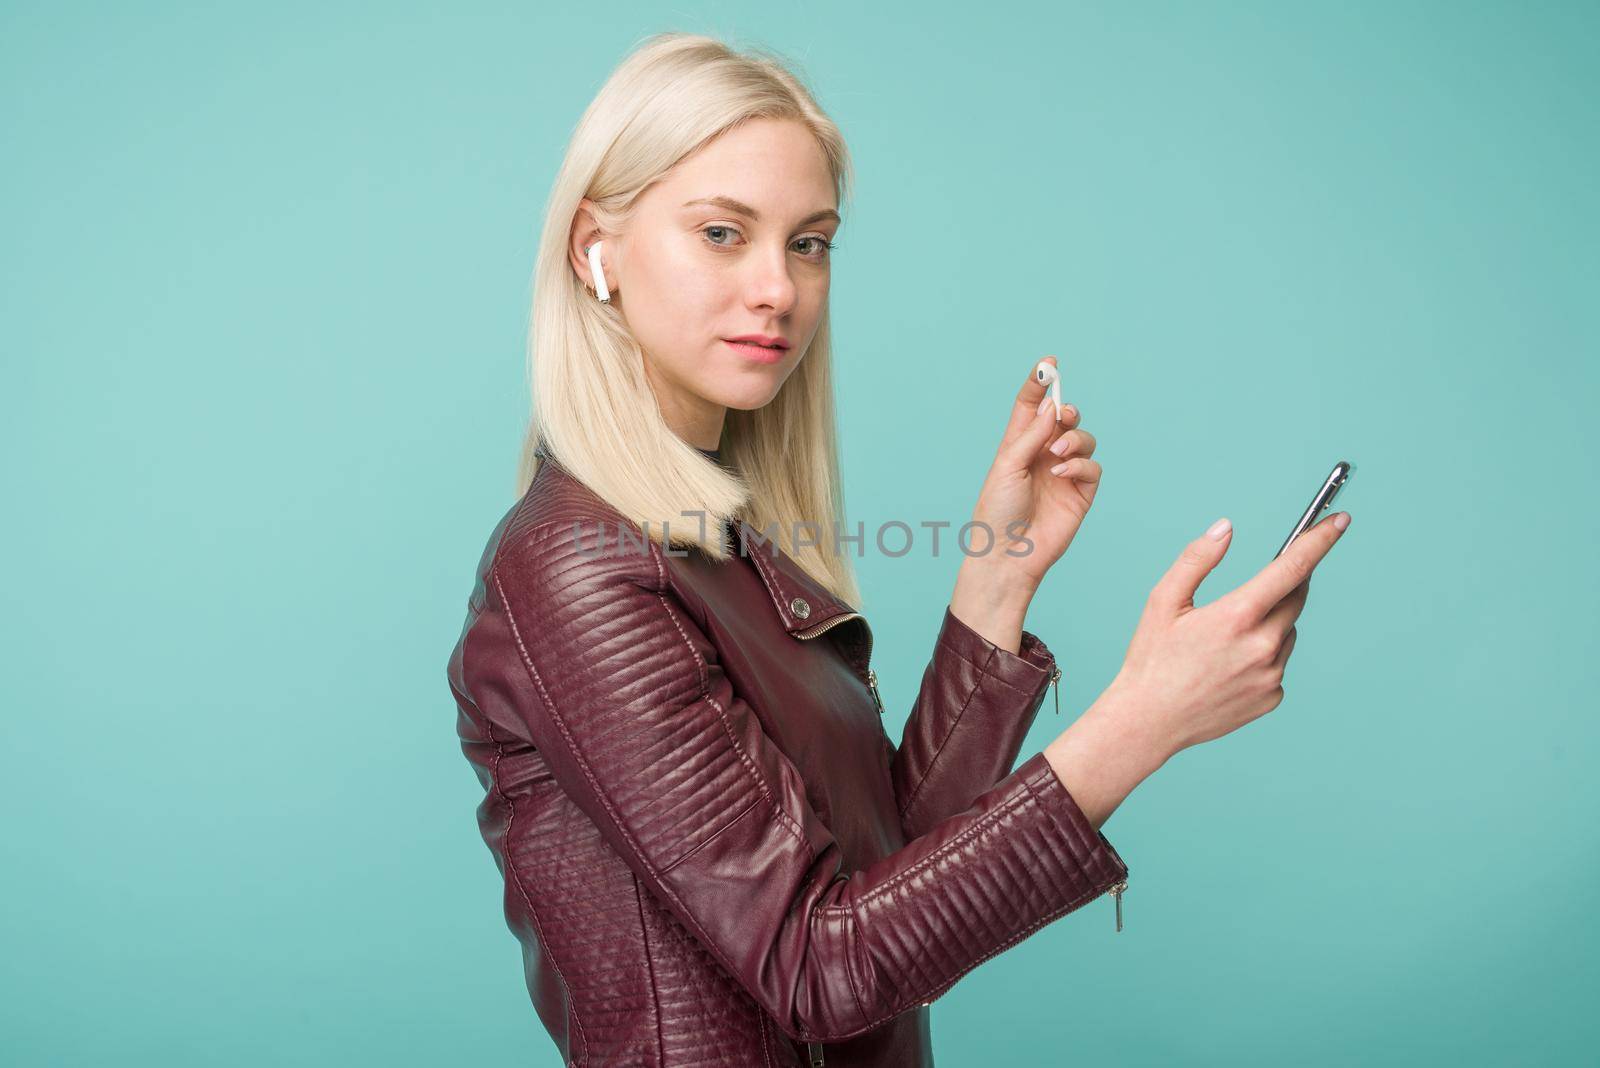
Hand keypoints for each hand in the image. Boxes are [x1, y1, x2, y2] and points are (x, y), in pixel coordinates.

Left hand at [966, 355, 1100, 592]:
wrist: (1008, 553)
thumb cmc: (997, 511)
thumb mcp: (1007, 466)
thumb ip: (1031, 435)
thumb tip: (1053, 408)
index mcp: (1019, 444)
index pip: (1032, 407)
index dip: (1041, 384)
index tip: (1049, 363)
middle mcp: (1042, 455)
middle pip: (1064, 419)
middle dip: (1068, 411)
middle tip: (1064, 416)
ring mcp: (1063, 473)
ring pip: (1084, 440)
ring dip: (1075, 439)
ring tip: (1058, 453)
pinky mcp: (1080, 493)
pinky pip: (1093, 468)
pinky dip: (1081, 465)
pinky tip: (1063, 473)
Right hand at [1102, 510, 1351, 759]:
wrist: (1148, 721)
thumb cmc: (1151, 659)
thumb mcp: (1163, 601)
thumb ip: (1197, 560)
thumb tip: (1226, 529)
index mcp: (1237, 616)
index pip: (1293, 568)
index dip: (1320, 540)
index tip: (1340, 521)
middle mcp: (1262, 646)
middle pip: (1296, 598)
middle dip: (1286, 583)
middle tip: (1255, 588)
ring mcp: (1271, 675)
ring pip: (1286, 632)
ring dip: (1269, 623)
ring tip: (1223, 641)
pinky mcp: (1272, 697)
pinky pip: (1278, 664)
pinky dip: (1262, 656)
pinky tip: (1228, 666)